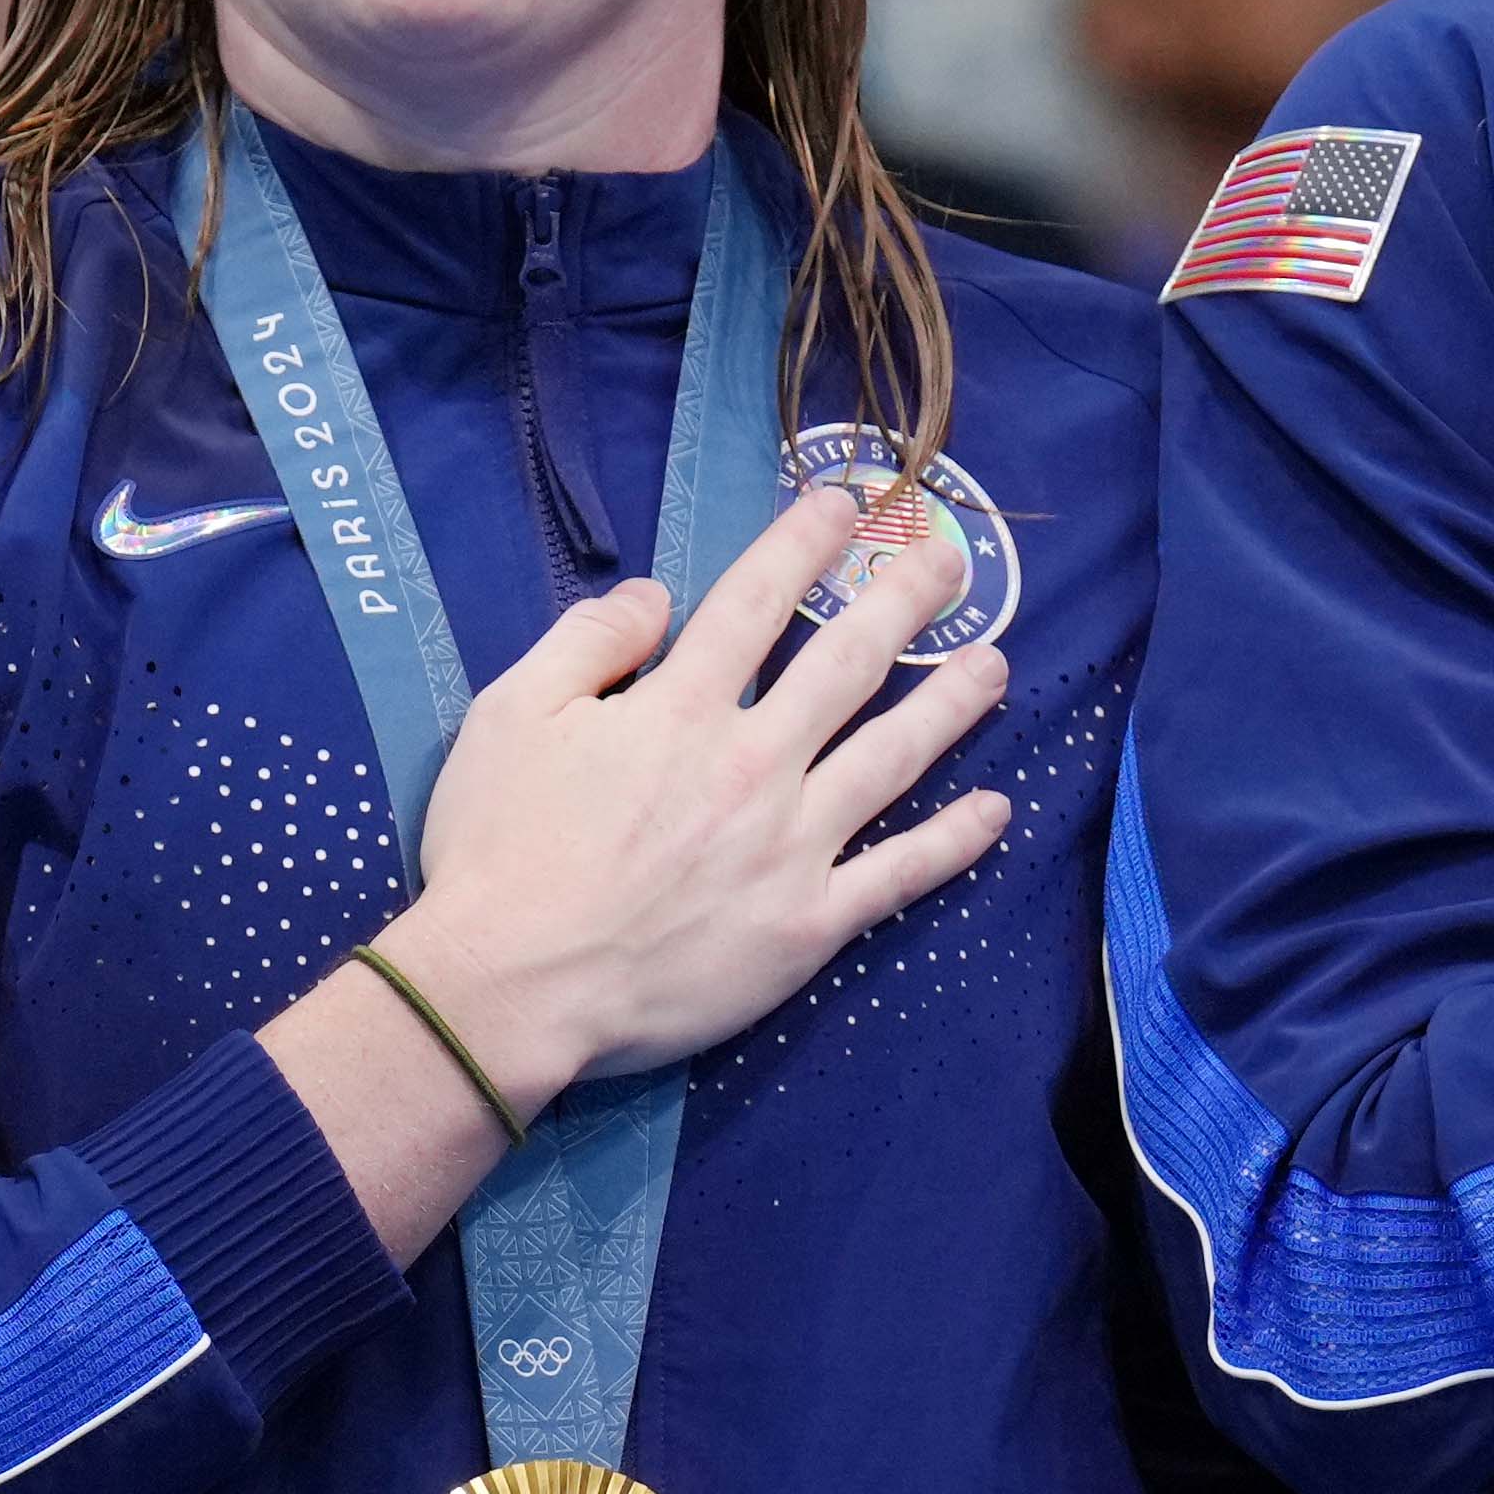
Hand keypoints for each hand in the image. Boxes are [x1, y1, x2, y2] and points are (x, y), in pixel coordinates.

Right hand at [382, 479, 1014, 1093]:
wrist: (510, 988)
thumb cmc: (497, 851)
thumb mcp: (508, 715)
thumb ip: (586, 642)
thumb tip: (654, 595)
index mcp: (680, 708)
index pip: (756, 602)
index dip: (802, 543)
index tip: (842, 505)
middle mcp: (753, 762)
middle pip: (848, 664)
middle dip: (905, 603)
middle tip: (951, 565)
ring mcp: (791, 845)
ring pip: (893, 757)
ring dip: (950, 706)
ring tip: (994, 666)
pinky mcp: (808, 924)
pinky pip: (898, 875)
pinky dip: (954, 842)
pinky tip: (995, 810)